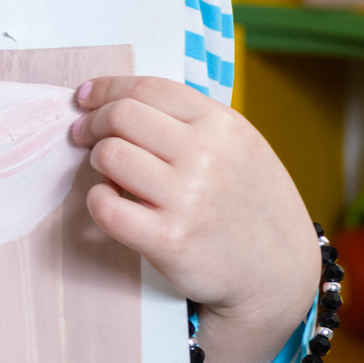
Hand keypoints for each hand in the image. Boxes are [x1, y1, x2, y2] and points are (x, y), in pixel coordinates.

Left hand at [69, 76, 321, 362]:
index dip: (107, 89)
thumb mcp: (241, 148)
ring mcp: (189, 198)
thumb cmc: (251, 206)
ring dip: (97, 161)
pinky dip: (98, 200)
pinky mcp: (170, 240)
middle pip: (122, 116)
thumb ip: (192, 122)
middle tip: (85, 136)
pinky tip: (110, 202)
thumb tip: (120, 100)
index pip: (148, 88)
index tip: (84, 97)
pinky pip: (107, 206)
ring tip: (108, 173)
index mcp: (224, 125)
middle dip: (93, 123)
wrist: (278, 274)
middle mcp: (208, 156)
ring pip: (110, 155)